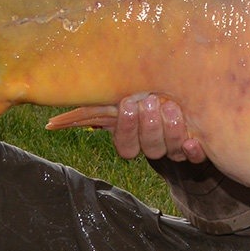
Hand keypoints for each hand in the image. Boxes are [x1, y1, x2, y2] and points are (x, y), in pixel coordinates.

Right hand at [46, 93, 206, 162]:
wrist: (191, 99)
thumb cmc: (152, 93)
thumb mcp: (125, 97)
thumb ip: (96, 109)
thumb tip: (51, 124)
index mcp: (135, 138)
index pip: (125, 145)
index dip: (126, 129)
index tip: (126, 103)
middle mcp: (153, 146)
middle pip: (149, 149)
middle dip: (148, 126)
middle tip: (150, 101)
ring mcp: (176, 149)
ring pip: (170, 150)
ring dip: (171, 130)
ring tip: (172, 106)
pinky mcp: (198, 149)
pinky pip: (196, 157)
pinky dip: (194, 150)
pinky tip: (193, 141)